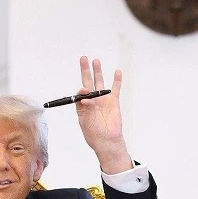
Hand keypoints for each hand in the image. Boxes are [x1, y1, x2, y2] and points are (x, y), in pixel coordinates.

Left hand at [75, 56, 131, 173]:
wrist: (107, 141)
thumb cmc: (94, 133)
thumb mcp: (85, 120)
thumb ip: (85, 107)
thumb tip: (84, 93)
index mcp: (83, 105)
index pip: (80, 92)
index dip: (82, 89)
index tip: (85, 90)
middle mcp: (92, 100)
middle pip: (88, 81)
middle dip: (86, 70)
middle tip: (83, 58)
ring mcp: (103, 100)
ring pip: (100, 82)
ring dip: (98, 71)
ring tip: (96, 61)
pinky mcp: (113, 102)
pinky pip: (115, 89)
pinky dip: (116, 81)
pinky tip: (117, 72)